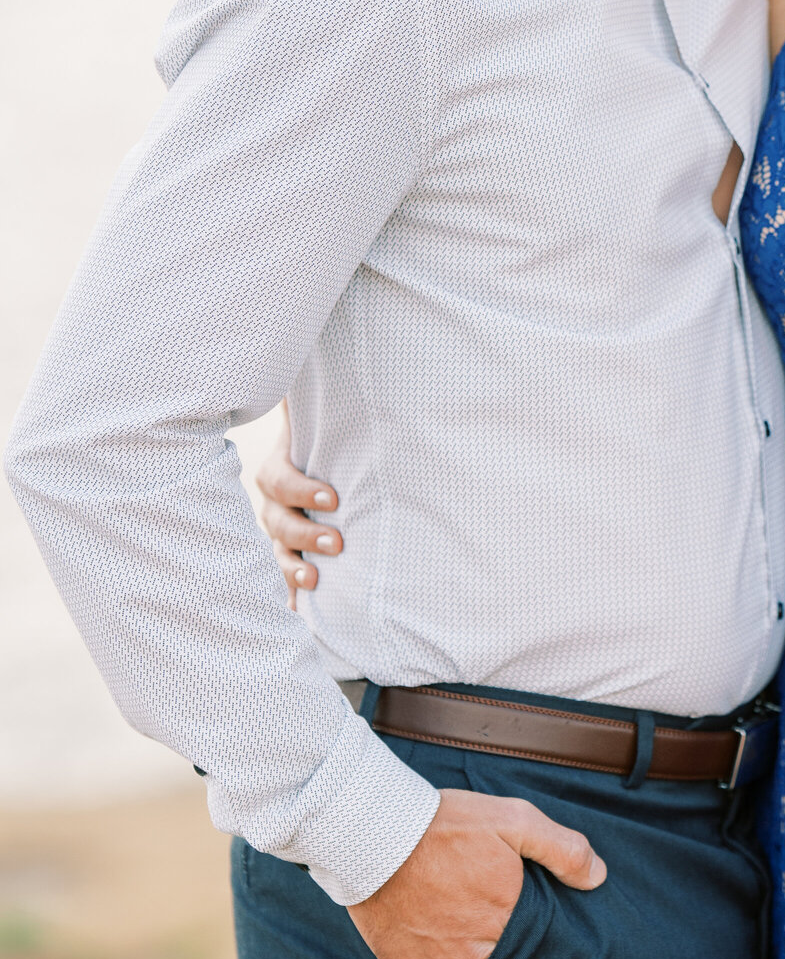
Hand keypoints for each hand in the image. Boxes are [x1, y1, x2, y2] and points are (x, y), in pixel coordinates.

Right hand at [257, 404, 339, 606]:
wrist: (324, 449)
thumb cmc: (330, 431)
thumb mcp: (324, 412)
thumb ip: (323, 394)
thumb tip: (334, 343)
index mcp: (279, 465)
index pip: (280, 480)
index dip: (303, 489)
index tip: (334, 496)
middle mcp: (272, 500)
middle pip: (276, 521)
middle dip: (305, 532)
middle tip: (339, 540)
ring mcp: (278, 529)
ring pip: (276, 552)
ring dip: (295, 568)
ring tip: (319, 579)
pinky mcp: (289, 553)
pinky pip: (283, 579)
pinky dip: (291, 596)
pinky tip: (300, 615)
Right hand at [351, 787, 606, 958]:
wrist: (373, 837)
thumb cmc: (445, 826)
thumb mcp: (513, 819)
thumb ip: (561, 848)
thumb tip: (598, 876)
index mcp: (510, 918)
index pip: (545, 949)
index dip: (548, 942)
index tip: (543, 931)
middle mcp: (480, 955)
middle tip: (513, 943)